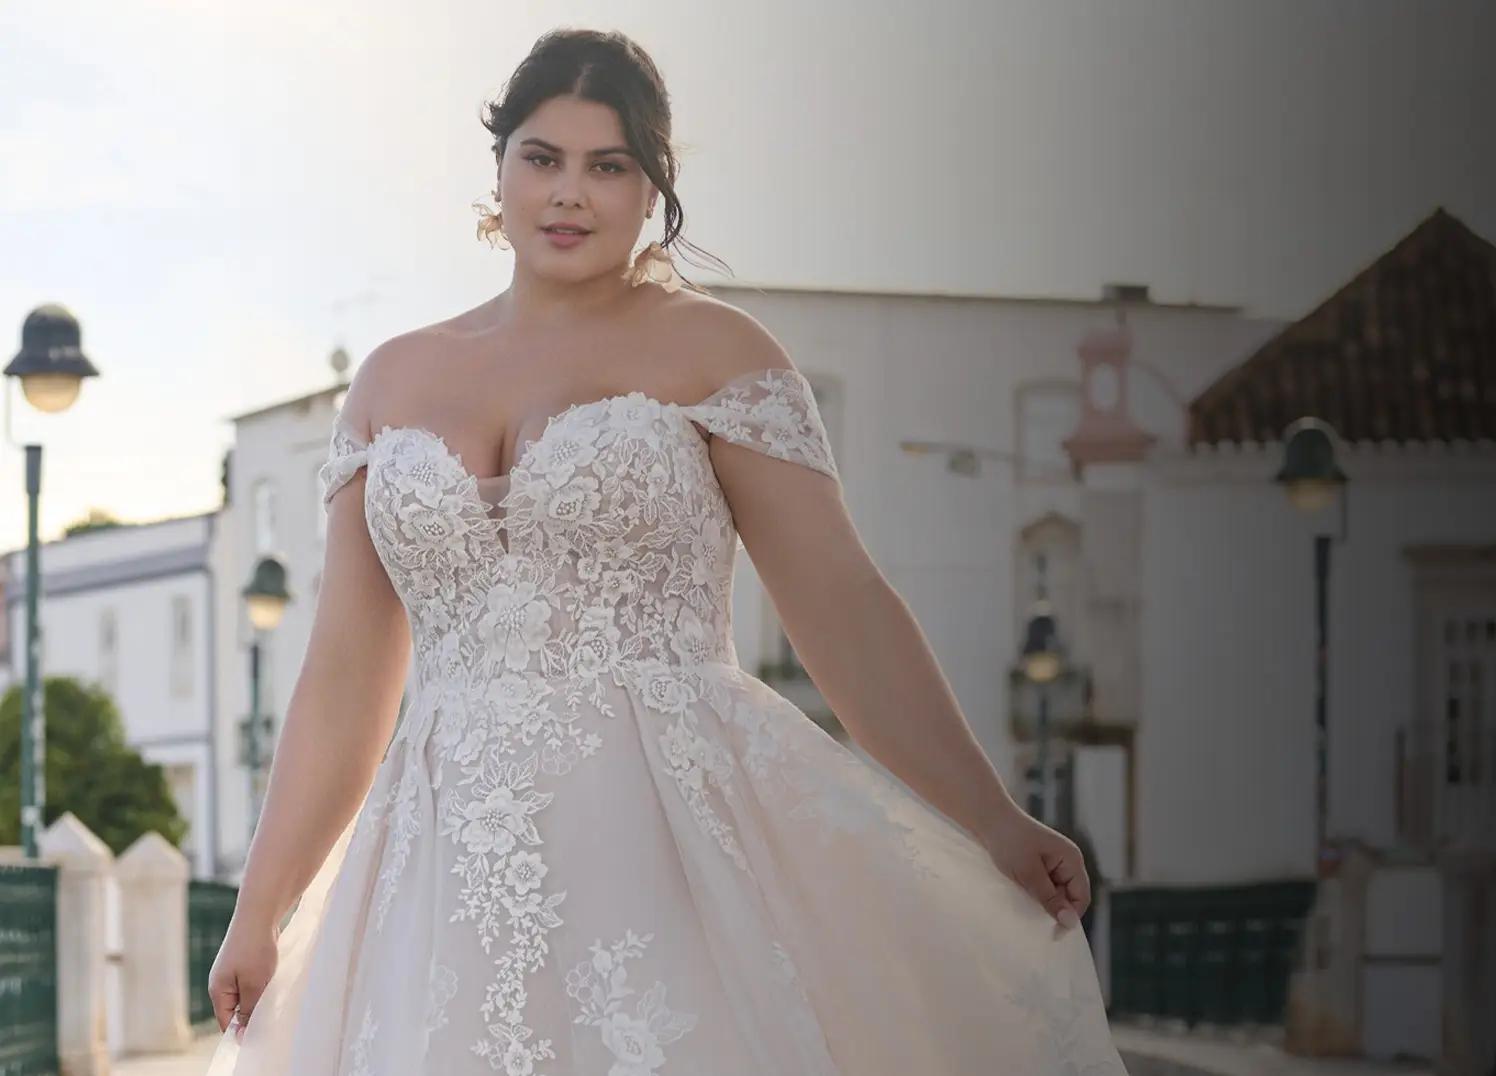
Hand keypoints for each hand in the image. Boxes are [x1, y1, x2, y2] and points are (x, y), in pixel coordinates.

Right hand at [207, 917, 279, 1039]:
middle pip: (236, 1011)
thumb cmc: (255, 949)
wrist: (258, 914)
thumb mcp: (254, 985)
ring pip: (247, 997)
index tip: (261, 1038)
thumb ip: (249, 1011)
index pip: (226, 1023)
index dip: (242, 1033)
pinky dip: (263, 986)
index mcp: (218, 991)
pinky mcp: (244, 964)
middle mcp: (222, 983)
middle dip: (253, 1015)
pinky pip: (253, 983)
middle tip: (272, 1017)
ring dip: (260, 999)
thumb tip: (241, 1035)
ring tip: (275, 997)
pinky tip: (274, 983)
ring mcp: (232, 973)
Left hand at [981, 807, 1090, 928]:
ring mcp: (1054, 862)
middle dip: (1054, 908)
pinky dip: (1034, 893)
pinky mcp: (1040, 864)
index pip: (1081, 896)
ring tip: (1024, 902)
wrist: (987, 818)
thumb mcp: (1029, 874)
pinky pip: (1045, 886)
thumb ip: (1050, 899)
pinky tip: (1021, 894)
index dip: (1070, 916)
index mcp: (1071, 859)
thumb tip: (1070, 923)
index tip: (1053, 934)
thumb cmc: (1009, 842)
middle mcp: (1067, 860)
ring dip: (1042, 901)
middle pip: (1070, 896)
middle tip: (1032, 916)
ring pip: (1056, 893)